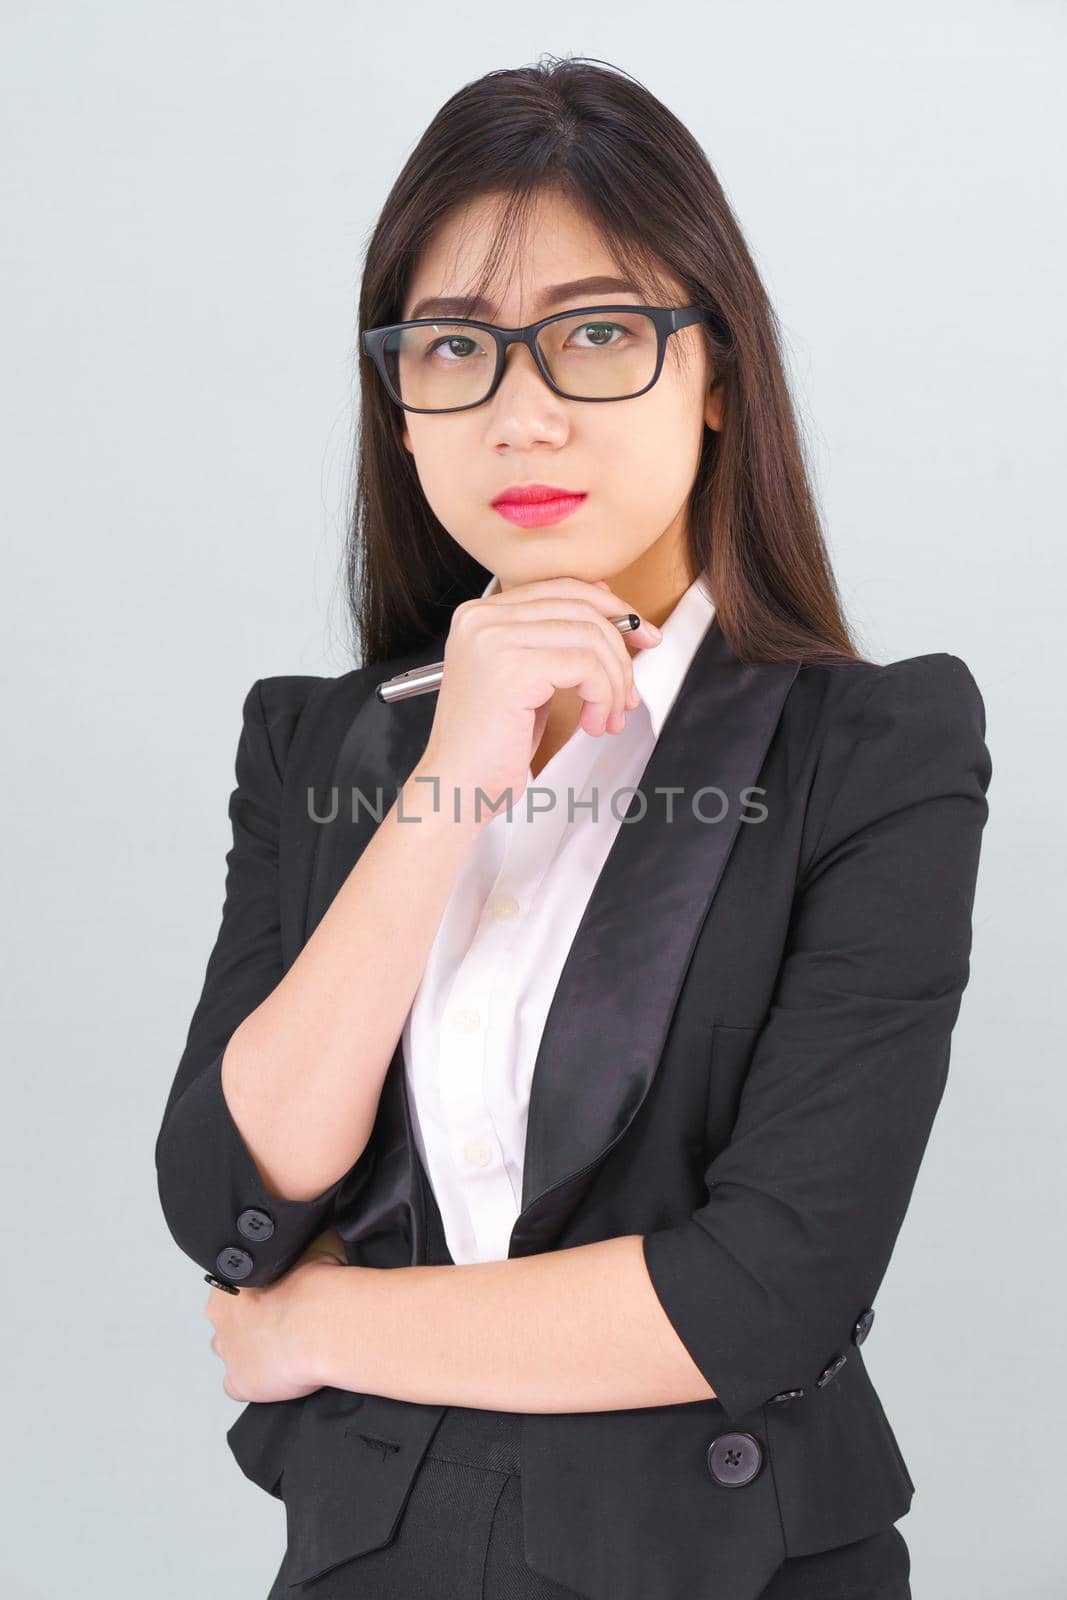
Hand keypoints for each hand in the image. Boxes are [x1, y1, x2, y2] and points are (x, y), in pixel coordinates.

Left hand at [205, 1254, 341, 1402]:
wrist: (323, 1322)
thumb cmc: (316, 1283)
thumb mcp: (311, 1246)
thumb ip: (298, 1251)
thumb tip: (310, 1243)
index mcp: (230, 1281)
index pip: (235, 1287)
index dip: (259, 1292)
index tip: (280, 1295)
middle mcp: (221, 1317)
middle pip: (230, 1321)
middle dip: (253, 1323)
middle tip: (286, 1321)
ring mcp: (228, 1352)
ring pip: (233, 1352)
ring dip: (252, 1352)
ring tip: (286, 1349)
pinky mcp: (240, 1383)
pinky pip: (239, 1386)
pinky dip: (256, 1383)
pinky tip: (279, 1374)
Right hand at [416, 575, 662, 822]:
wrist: (457, 788)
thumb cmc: (490, 745)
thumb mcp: (528, 679)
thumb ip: (556, 642)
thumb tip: (607, 605)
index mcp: (480, 615)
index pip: (561, 588)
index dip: (611, 609)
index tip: (641, 635)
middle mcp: (482, 619)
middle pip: (580, 610)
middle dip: (620, 651)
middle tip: (629, 691)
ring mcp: (494, 640)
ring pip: (589, 639)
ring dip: (612, 683)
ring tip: (608, 717)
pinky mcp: (512, 669)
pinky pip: (585, 666)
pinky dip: (602, 697)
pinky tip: (593, 724)